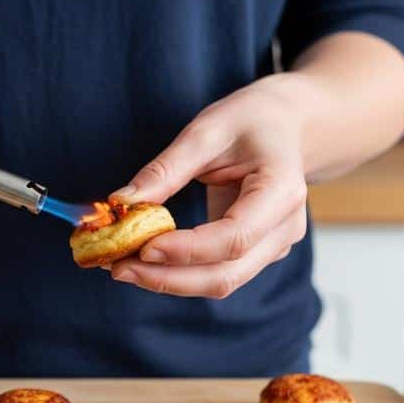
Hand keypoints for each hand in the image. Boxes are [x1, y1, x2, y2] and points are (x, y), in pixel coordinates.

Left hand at [108, 78, 310, 297]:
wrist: (286, 126)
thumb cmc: (249, 121)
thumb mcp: (206, 130)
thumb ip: (166, 169)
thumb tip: (121, 202)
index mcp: (282, 190)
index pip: (235, 236)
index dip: (187, 250)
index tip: (141, 247)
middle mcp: (285, 227)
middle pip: (227, 273)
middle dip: (169, 277)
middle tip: (117, 267)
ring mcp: (275, 245)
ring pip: (221, 282)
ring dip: (169, 281)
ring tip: (122, 267)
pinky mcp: (257, 253)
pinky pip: (217, 273)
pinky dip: (179, 273)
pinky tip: (144, 262)